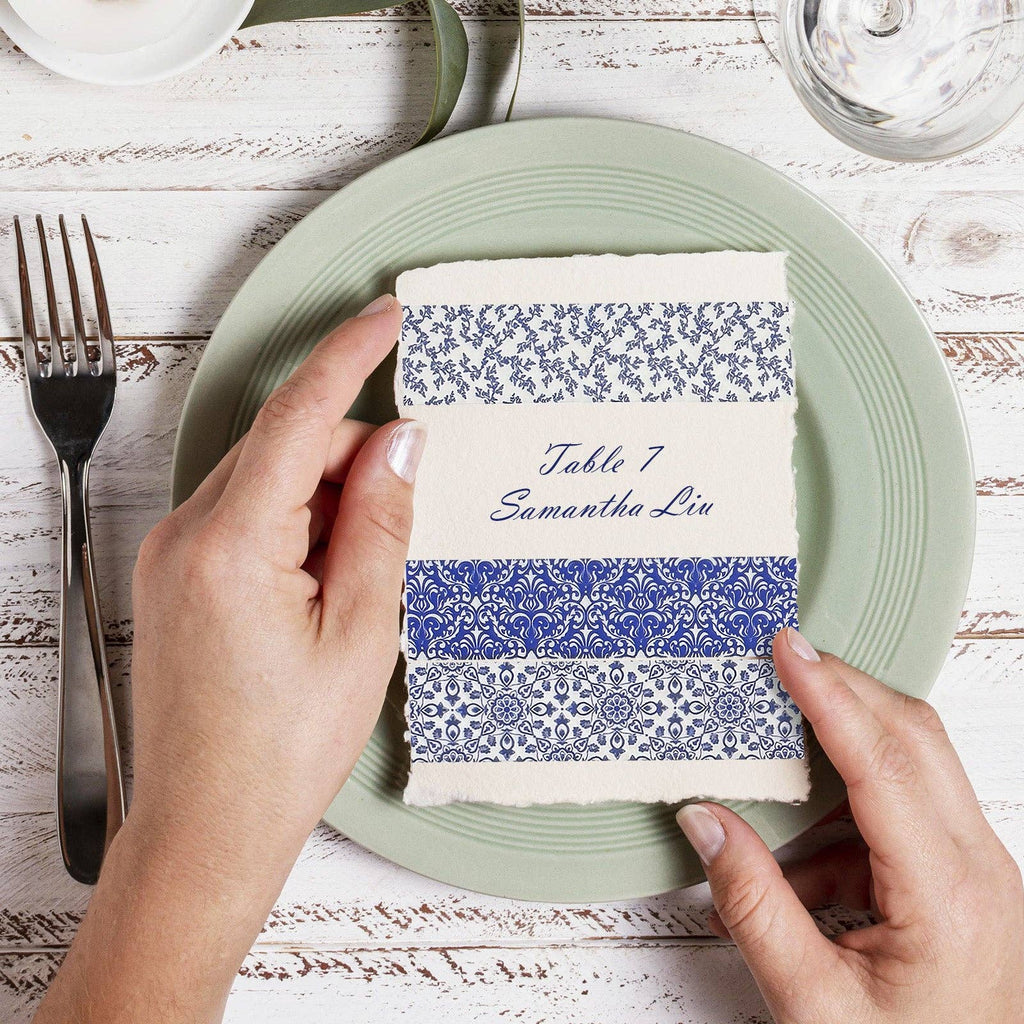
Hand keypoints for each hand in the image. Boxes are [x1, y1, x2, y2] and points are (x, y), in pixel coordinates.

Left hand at [128, 293, 421, 866]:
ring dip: (325, 504)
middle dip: (351, 463)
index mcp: (231, 544)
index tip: (387, 316)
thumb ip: (381, 520)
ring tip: (354, 586)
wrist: (209, 828)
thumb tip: (401, 441)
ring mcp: (172, 555)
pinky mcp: (175, 576)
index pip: (298, 416)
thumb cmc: (282, 748)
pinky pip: (245, 516)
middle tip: (400, 523)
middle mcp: (185, 535)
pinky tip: (323, 587)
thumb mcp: (362, 630)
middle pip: (285, 447)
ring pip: (267, 481)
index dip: (349, 356)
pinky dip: (295, 528)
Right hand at [677, 628, 1023, 1023]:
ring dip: (845, 750)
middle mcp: (980, 871)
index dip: (829, 695)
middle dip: (844, 690)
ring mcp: (981, 875)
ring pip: (916, 767)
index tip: (788, 649)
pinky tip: (803, 861)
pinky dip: (848, 815)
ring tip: (779, 758)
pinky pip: (907, 815)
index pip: (883, 763)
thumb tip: (704, 819)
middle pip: (914, 739)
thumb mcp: (812, 1004)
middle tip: (784, 662)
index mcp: (948, 896)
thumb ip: (752, 904)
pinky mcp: (967, 885)